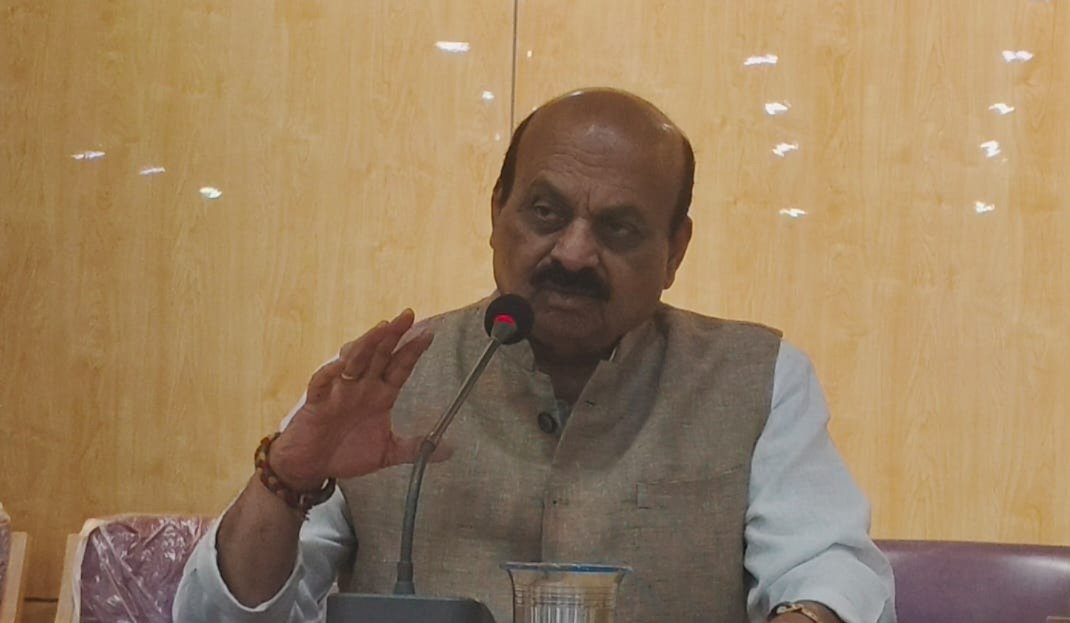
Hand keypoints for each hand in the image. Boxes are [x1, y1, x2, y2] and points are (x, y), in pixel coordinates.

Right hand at [268, 309, 436, 489]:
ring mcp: (339, 391)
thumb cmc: (347, 454)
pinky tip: (343, 364)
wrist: (312, 466)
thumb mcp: (387, 452)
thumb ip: (414, 447)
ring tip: (382, 329)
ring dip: (367, 344)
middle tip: (408, 316)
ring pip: (354, 360)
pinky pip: (323, 381)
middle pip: (379, 354)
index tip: (429, 333)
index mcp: (380, 395)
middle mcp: (362, 387)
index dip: (413, 350)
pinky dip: (332, 372)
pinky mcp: (317, 400)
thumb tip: (448, 450)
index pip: (399, 366)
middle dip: (393, 335)